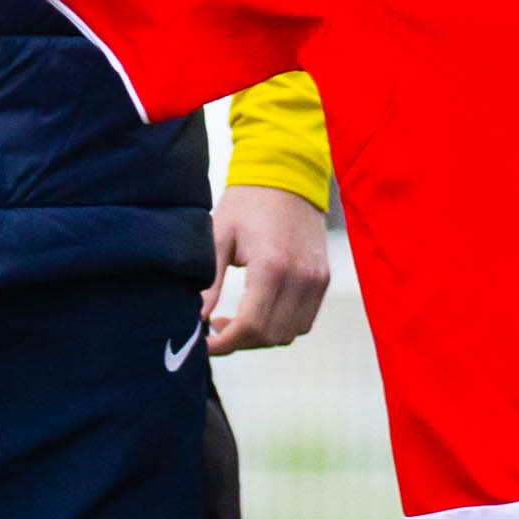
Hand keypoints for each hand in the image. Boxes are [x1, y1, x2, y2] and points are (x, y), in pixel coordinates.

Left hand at [205, 185, 330, 354]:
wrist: (287, 174)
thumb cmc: (246, 203)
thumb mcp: (219, 237)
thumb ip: (209, 283)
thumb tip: (195, 320)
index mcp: (272, 266)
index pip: (250, 326)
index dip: (225, 343)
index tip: (204, 343)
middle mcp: (301, 278)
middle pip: (270, 335)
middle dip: (239, 342)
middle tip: (216, 327)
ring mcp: (316, 280)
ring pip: (289, 333)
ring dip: (261, 336)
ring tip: (236, 320)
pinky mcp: (323, 278)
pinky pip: (304, 321)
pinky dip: (281, 326)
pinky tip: (260, 310)